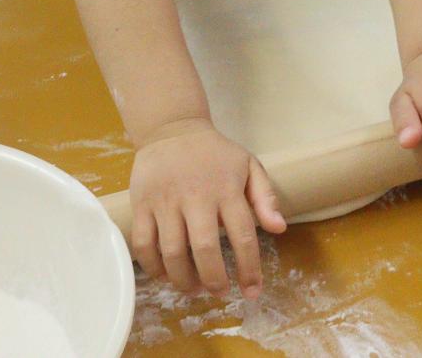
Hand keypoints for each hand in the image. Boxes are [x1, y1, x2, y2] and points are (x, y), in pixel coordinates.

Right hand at [128, 118, 286, 298]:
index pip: (242, 236)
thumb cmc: (215, 154)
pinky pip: (144, 244)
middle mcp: (195, 196)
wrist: (172, 129)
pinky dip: (153, 268)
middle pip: (205, 249)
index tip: (252, 291)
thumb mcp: (249, 165)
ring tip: (194, 288)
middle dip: (214, 279)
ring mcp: (165, 201)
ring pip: (172, 252)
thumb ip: (266, 197)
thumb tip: (279, 229)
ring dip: (184, 280)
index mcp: (226, 188)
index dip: (249, 269)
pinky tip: (166, 275)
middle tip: (219, 292)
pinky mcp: (142, 204)